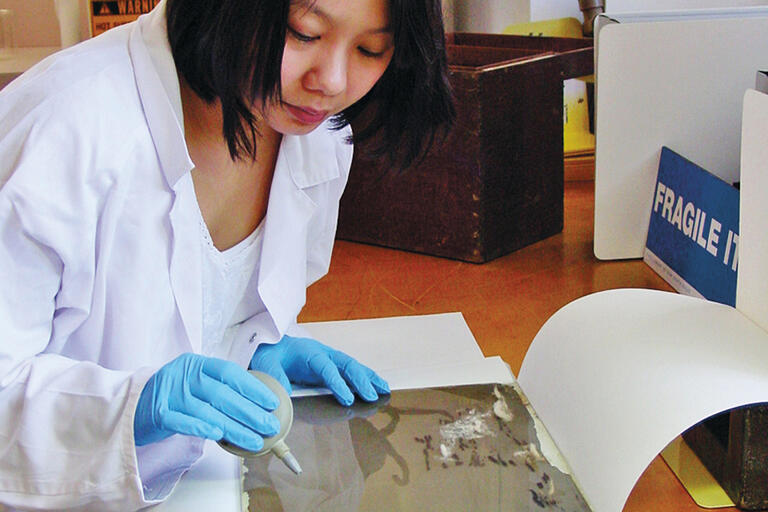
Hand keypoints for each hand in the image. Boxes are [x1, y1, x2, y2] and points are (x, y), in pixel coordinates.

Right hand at [134, 353, 280, 450]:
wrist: (128, 407)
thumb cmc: (170, 396)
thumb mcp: (194, 383)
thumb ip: (219, 389)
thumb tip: (256, 406)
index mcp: (197, 364)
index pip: (230, 372)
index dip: (253, 387)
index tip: (271, 402)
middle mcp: (184, 375)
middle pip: (223, 394)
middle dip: (250, 412)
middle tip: (269, 425)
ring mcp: (170, 393)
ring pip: (208, 410)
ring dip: (234, 428)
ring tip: (254, 440)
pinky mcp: (158, 412)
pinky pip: (183, 421)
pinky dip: (202, 428)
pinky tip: (218, 436)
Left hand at [249, 335, 389, 405]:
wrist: (272, 345)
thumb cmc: (272, 355)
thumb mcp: (267, 365)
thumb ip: (275, 378)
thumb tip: (284, 395)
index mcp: (309, 354)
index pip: (327, 368)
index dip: (338, 383)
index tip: (347, 399)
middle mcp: (324, 354)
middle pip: (347, 365)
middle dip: (361, 381)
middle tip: (372, 397)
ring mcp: (330, 359)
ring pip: (353, 367)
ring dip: (369, 378)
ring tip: (384, 391)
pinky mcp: (332, 366)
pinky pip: (351, 371)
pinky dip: (366, 378)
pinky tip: (376, 388)